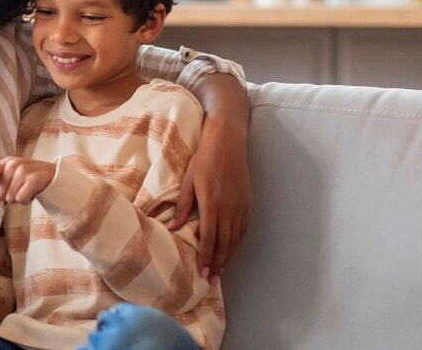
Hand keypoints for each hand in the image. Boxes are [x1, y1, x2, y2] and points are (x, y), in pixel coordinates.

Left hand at [0, 157, 55, 204]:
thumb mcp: (16, 181)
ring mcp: (23, 170)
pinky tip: (34, 192)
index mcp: (7, 163)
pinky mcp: (32, 179)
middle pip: (2, 193)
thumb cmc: (33, 178)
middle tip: (24, 189)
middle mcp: (13, 165)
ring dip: (21, 199)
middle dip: (12, 196)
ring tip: (30, 189)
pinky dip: (27, 200)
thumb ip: (2, 189)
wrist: (56, 176)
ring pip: (11, 198)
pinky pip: (21, 199)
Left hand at [167, 121, 250, 285]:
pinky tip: (231, 249)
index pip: (209, 239)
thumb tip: (174, 228)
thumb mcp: (188, 180)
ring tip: (220, 270)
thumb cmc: (204, 159)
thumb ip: (182, 206)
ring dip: (228, 256)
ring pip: (235, 238)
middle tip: (211, 280)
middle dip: (217, 264)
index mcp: (212, 204)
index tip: (202, 273)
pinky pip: (243, 228)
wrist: (227, 142)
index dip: (206, 258)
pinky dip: (237, 242)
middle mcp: (229, 209)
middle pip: (224, 244)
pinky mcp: (247, 202)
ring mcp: (240, 206)